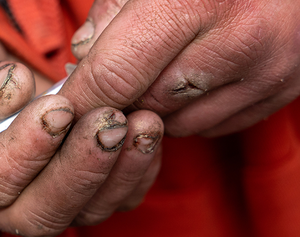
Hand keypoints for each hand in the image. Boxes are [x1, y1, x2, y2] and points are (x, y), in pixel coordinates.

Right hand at [0, 23, 163, 236]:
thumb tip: (13, 91)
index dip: (25, 151)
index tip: (56, 108)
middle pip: (42, 211)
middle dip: (80, 168)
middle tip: (109, 121)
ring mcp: (38, 202)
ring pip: (82, 210)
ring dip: (117, 170)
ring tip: (141, 123)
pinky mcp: (73, 192)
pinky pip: (110, 197)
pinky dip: (135, 171)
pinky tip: (148, 134)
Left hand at [65, 0, 299, 136]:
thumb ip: (111, 7)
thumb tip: (83, 55)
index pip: (114, 74)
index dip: (79, 99)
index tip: (59, 111)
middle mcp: (238, 39)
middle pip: (145, 103)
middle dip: (117, 100)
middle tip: (107, 80)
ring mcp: (267, 70)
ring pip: (178, 123)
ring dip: (154, 107)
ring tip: (156, 67)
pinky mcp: (284, 89)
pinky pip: (214, 124)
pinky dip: (190, 110)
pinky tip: (191, 76)